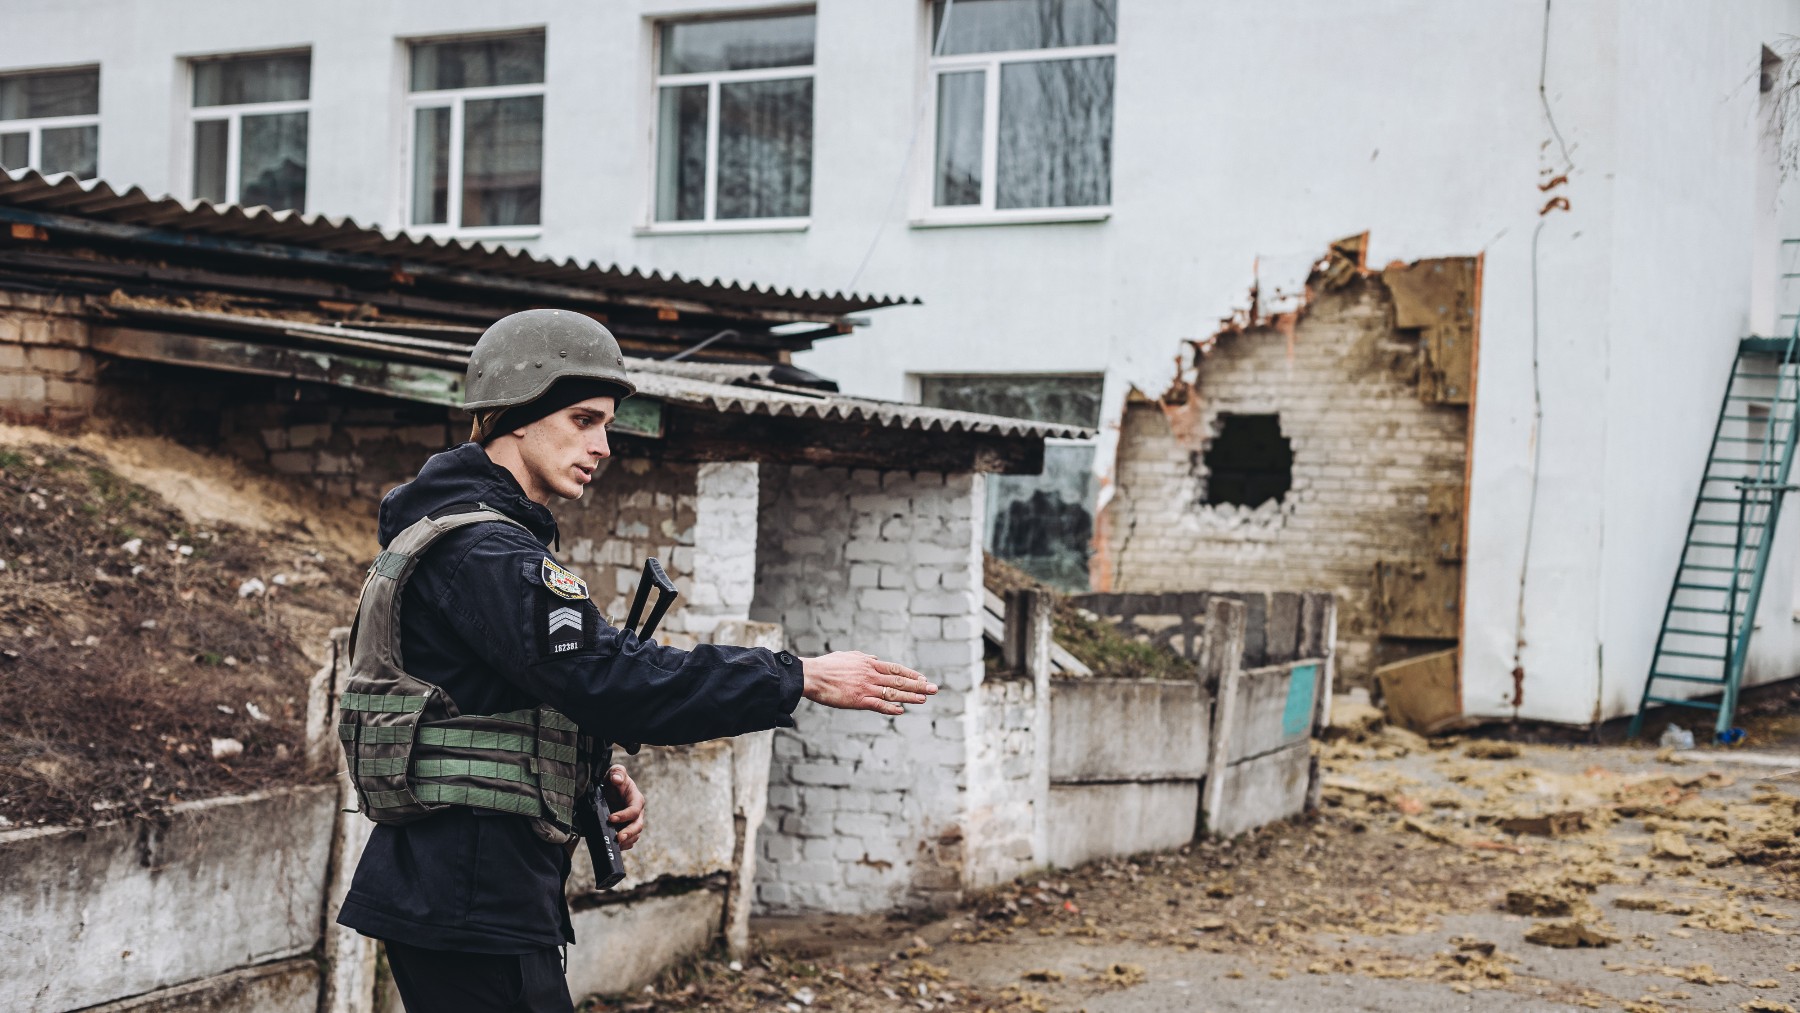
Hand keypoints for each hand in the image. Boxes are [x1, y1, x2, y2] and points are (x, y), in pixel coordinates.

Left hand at [604, 764, 646, 849]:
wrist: (609, 789)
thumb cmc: (614, 780)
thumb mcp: (615, 771)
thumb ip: (617, 772)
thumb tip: (616, 779)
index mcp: (636, 799)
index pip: (634, 810)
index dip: (624, 815)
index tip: (611, 818)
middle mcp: (638, 813)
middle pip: (638, 826)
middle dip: (629, 833)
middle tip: (618, 838)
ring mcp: (633, 822)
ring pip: (635, 835)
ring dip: (626, 841)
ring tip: (615, 844)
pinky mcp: (627, 829)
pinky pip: (630, 841)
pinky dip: (624, 846)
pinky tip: (616, 847)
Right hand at [801, 652, 936, 714]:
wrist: (812, 675)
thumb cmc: (828, 666)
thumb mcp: (849, 656)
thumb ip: (864, 659)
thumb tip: (876, 659)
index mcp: (869, 664)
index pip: (896, 669)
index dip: (911, 674)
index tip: (923, 678)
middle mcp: (871, 675)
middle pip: (899, 680)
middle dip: (918, 685)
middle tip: (934, 689)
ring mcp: (866, 688)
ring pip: (893, 693)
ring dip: (910, 697)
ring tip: (924, 699)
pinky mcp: (858, 700)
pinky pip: (878, 705)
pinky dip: (890, 708)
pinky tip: (901, 710)